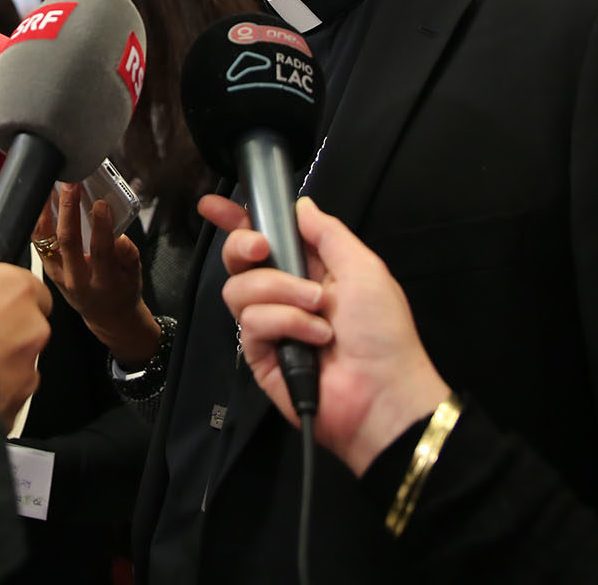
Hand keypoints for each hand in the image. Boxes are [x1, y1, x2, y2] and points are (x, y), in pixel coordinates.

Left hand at [32, 183, 158, 365]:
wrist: (107, 317)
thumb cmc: (122, 292)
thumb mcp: (135, 275)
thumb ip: (128, 254)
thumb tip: (119, 233)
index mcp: (103, 283)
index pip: (100, 251)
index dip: (101, 226)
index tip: (101, 204)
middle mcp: (77, 281)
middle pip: (68, 242)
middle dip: (69, 210)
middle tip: (72, 185)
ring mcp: (58, 276)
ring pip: (45, 240)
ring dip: (46, 212)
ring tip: (51, 187)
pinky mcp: (48, 270)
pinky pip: (39, 242)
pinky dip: (39, 221)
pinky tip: (44, 203)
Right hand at [206, 194, 450, 476]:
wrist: (383, 392)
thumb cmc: (383, 332)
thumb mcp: (364, 268)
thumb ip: (327, 233)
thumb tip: (301, 205)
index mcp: (311, 270)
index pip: (265, 237)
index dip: (236, 220)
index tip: (214, 206)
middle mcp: (284, 294)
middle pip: (238, 260)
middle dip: (242, 245)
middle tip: (262, 249)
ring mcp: (270, 325)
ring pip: (239, 289)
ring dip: (281, 292)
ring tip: (318, 310)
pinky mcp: (259, 354)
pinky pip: (252, 322)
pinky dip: (286, 323)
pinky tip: (314, 338)